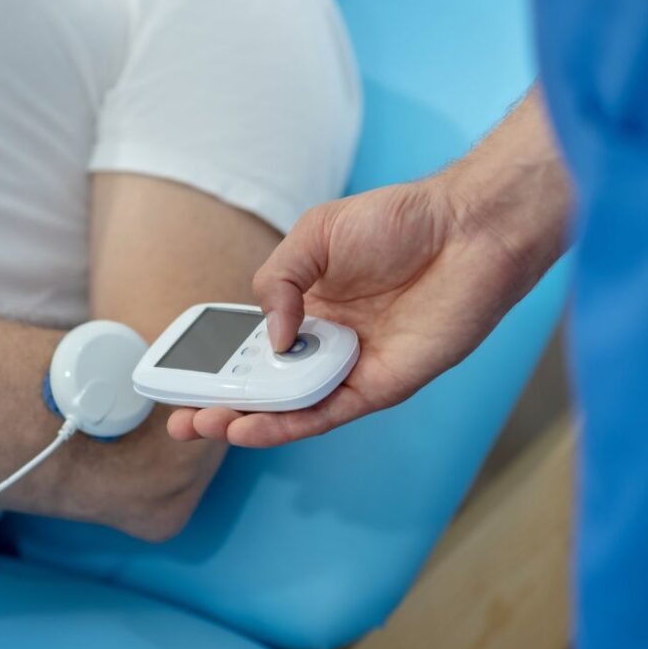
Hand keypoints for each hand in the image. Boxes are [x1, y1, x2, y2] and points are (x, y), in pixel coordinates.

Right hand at [167, 178, 541, 445]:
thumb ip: (277, 282)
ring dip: (247, 422)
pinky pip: (328, 413)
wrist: (466, 228)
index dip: (217, 367)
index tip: (180, 380)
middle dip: (221, 405)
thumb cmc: (398, 221)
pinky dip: (289, 425)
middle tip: (182, 421)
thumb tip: (270, 339)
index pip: (253, 347)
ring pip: (291, 408)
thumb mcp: (314, 235)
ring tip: (204, 426)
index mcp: (308, 307)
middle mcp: (326, 343)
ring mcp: (352, 367)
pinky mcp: (383, 385)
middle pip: (266, 386)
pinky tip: (252, 427)